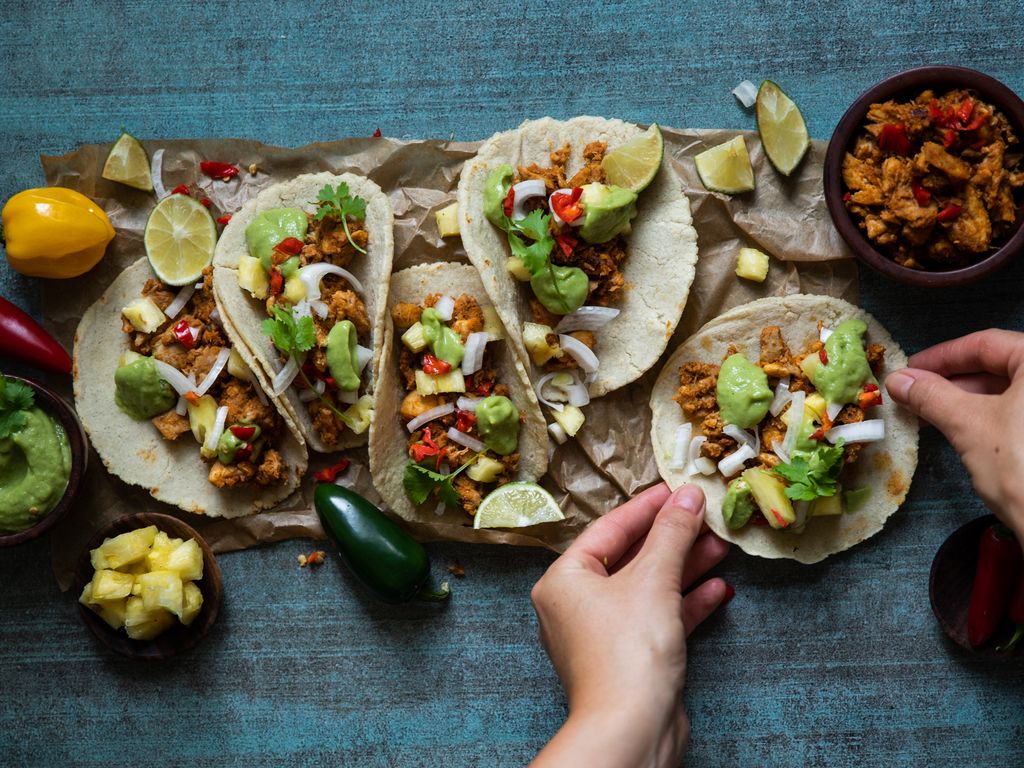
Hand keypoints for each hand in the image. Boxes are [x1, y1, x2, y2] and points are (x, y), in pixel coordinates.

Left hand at [529, 483, 731, 767]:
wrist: (631, 730)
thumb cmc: (628, 650)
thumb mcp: (653, 579)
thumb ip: (672, 533)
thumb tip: (689, 495)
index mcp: (565, 580)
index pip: (609, 529)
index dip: (647, 507)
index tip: (678, 488)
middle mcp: (576, 605)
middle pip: (630, 558)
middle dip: (672, 538)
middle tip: (707, 516)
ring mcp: (603, 634)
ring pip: (648, 588)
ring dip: (685, 567)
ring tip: (721, 547)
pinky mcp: (629, 658)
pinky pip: (657, 618)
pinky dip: (686, 604)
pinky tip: (718, 589)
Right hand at [885, 329, 1023, 538]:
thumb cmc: (1022, 467)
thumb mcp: (968, 424)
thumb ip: (931, 395)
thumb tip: (899, 380)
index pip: (986, 343)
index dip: (942, 356)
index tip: (909, 369)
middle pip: (998, 366)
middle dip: (951, 380)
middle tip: (914, 394)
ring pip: (1008, 392)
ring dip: (965, 400)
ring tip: (929, 414)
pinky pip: (1018, 414)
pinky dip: (987, 417)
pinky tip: (960, 430)